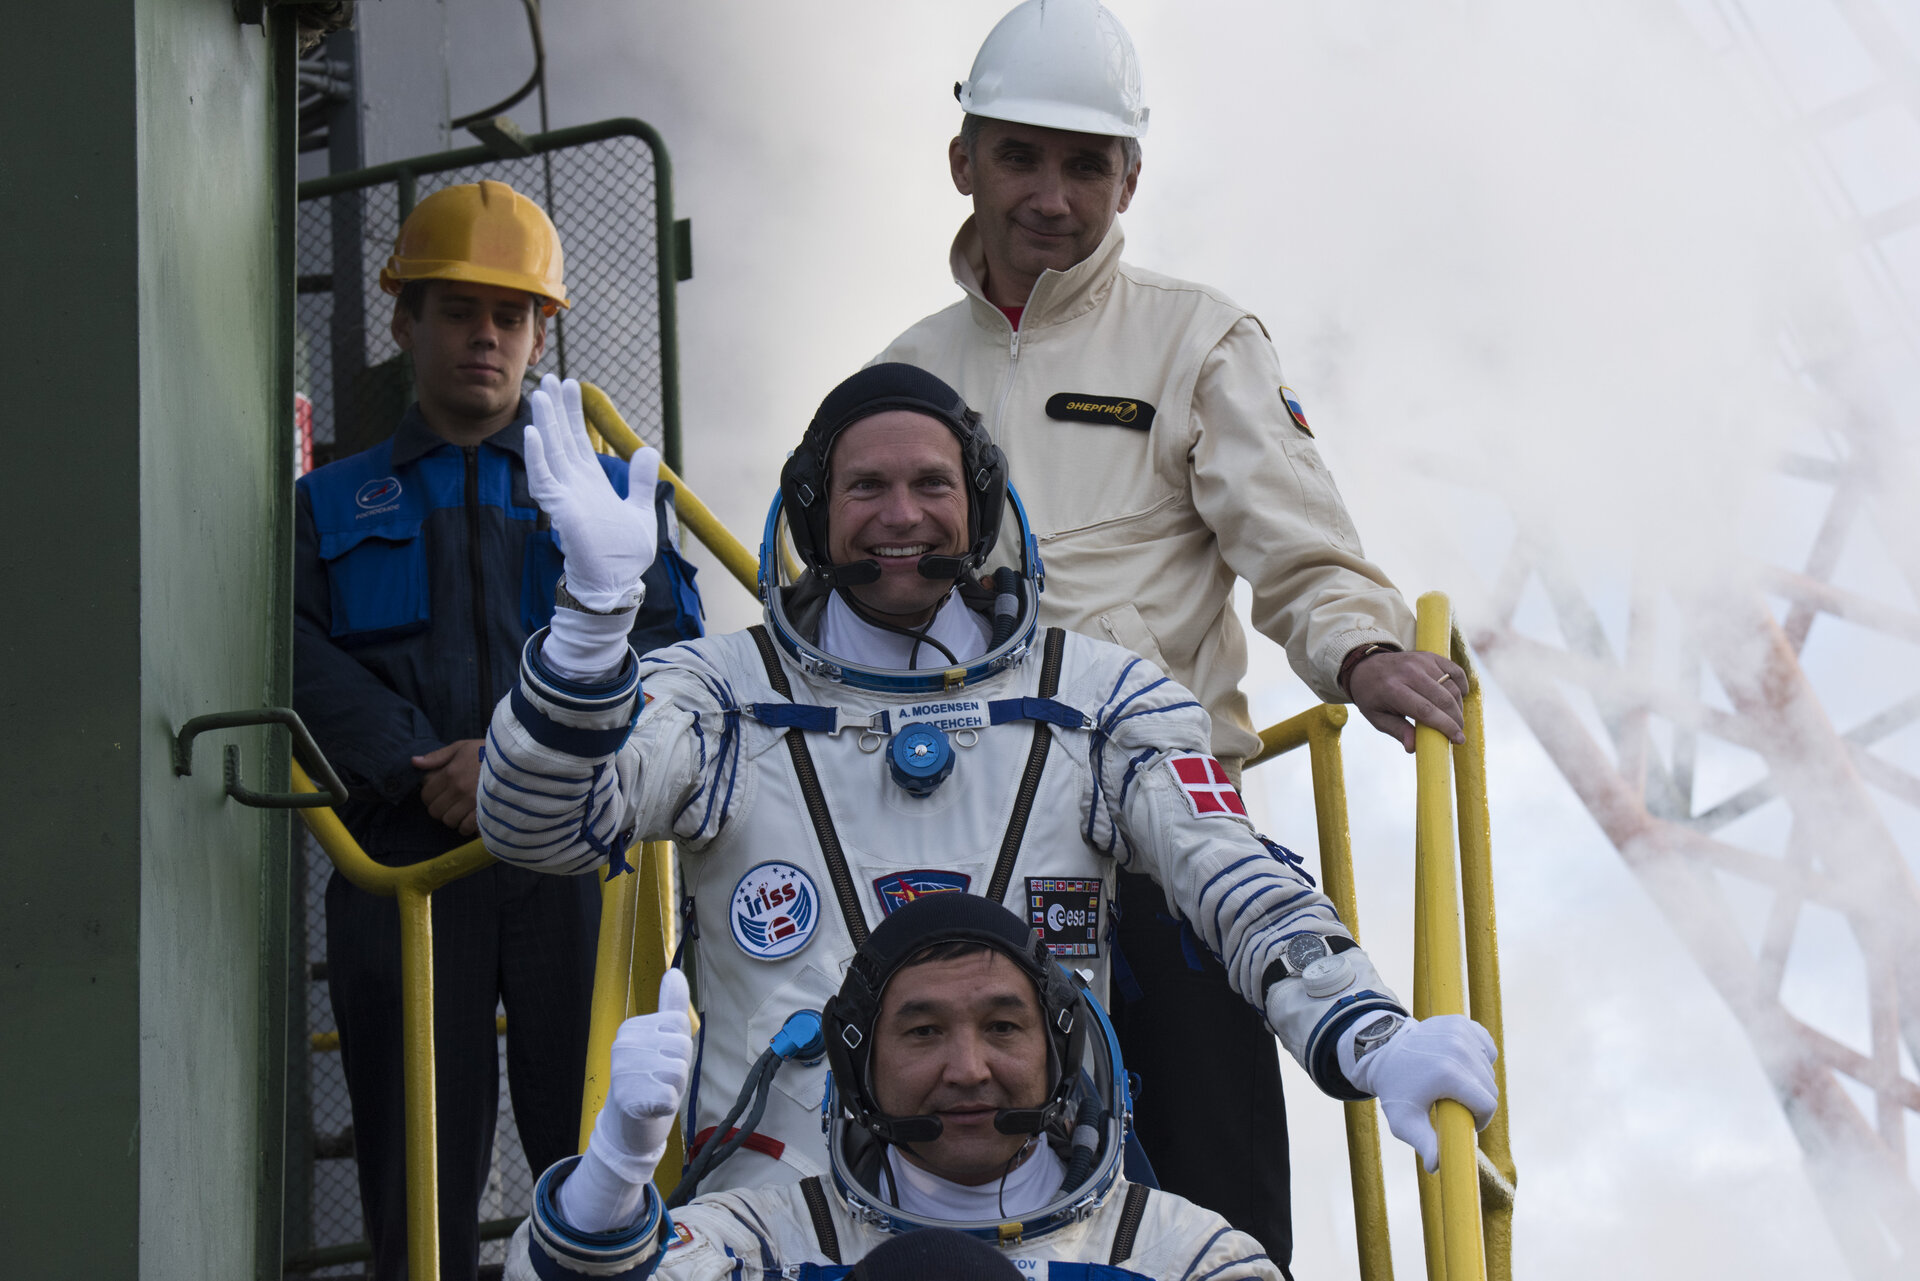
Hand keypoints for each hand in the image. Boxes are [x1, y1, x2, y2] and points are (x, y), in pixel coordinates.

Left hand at [412, 739, 483, 834]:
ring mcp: (472, 802)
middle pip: (435, 811)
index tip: (439, 793)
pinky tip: (470, 818)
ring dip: (453, 818)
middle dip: (439, 808)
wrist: (517, 758)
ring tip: (461, 811)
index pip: (426, 795)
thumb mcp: (462, 747)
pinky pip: (466, 828)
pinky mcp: (485, 812)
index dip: (430, 796)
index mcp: (450, 773)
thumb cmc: (488, 751)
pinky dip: (466, 826)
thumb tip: (414, 762)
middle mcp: (458, 790)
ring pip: (449, 821)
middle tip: (449, 803)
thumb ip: (437, 756)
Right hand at [525, 373, 660, 610]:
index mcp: (592, 482)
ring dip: (544, 423)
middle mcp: (574, 484)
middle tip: (549, 377)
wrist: (615, 583)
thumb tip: (648, 451)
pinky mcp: (560, 509)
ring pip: (550, 451)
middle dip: (555, 408)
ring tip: (538, 394)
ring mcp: (565, 495)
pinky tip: (532, 433)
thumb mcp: (640, 511)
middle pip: (562, 438)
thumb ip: (640, 482)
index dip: (573, 413)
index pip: (579, 440)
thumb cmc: (623, 555)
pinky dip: (537, 456)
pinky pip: (543, 478)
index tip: (570, 386)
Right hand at [559, 970, 694, 1232]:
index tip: (661, 1062)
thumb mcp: (661, 1042)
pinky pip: (669, 1097)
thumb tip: (675, 973)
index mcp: (631, 1028)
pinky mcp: (629, 1100)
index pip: (679, 1026)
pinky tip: (652, 1108)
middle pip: (681, 1047)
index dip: (679, 1049)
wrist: (626, 1130)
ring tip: (654, 1094)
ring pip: (678, 1072)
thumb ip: (670, 1008)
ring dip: (673, 1088)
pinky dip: (667, 1106)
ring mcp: (624, 1071)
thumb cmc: (648, 1082)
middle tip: (658, 1082)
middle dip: (679, 1069)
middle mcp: (623, 1044)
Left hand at [1342, 1013, 1497, 1172]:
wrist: (1383, 1050)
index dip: (1480, 1119)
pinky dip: (1477, 1056)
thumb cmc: (1396, 1089)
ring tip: (1451, 1082)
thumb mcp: (1405, 1120)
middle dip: (1477, 1101)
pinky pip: (1485, 1046)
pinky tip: (1458, 1061)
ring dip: (1476, 1079)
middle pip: (1490, 1088)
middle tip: (1453, 1102)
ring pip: (1488, 1068)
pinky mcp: (1461, 1022)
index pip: (1487, 1105)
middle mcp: (1458, 1048)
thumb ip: (1424, 1144)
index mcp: (1448, 1073)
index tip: (1465, 1121)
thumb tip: (1436, 1167)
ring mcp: (1460, 1031)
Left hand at [1347, 649, 1467, 752]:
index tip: (1458, 739)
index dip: (1445, 726)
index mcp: (1393, 690)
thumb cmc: (1372, 697)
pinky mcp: (1430, 656)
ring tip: (1454, 719)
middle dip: (1456, 719)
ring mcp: (1421, 661)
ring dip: (1458, 706)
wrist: (1366, 666)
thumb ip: (1397, 731)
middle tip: (1458, 733)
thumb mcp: (1377, 718)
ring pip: (1451, 686)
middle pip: (1443, 699)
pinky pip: (1455, 671)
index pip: (1426, 710)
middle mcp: (1409, 672)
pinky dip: (1462, 685)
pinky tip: (1459, 697)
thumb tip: (1413, 747)